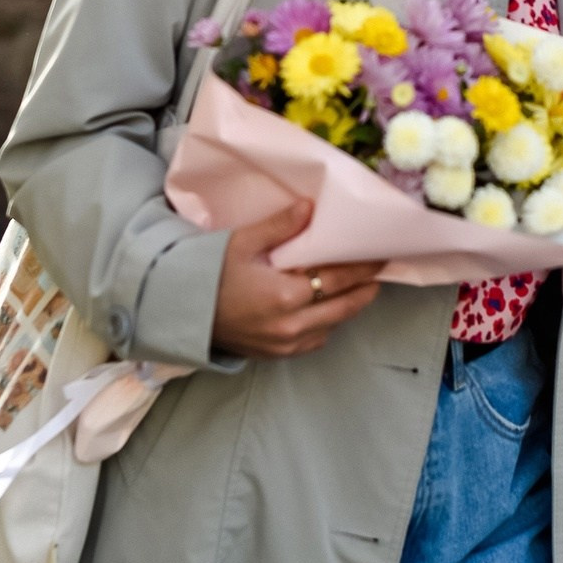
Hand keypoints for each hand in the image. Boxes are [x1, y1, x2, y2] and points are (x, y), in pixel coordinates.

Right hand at [211, 198, 384, 359]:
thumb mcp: (241, 242)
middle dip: (365, 288)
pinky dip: (326, 325)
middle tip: (380, 272)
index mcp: (284, 296)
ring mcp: (285, 344)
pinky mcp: (277, 354)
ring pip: (332, 326)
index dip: (362, 267)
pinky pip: (314, 341)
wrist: (182, 312)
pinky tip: (328, 309)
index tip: (379, 255)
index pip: (337, 279)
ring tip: (361, 288)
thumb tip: (310, 208)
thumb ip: (279, 227)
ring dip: (348, 307)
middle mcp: (291, 325)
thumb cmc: (208, 272)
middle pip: (343, 306)